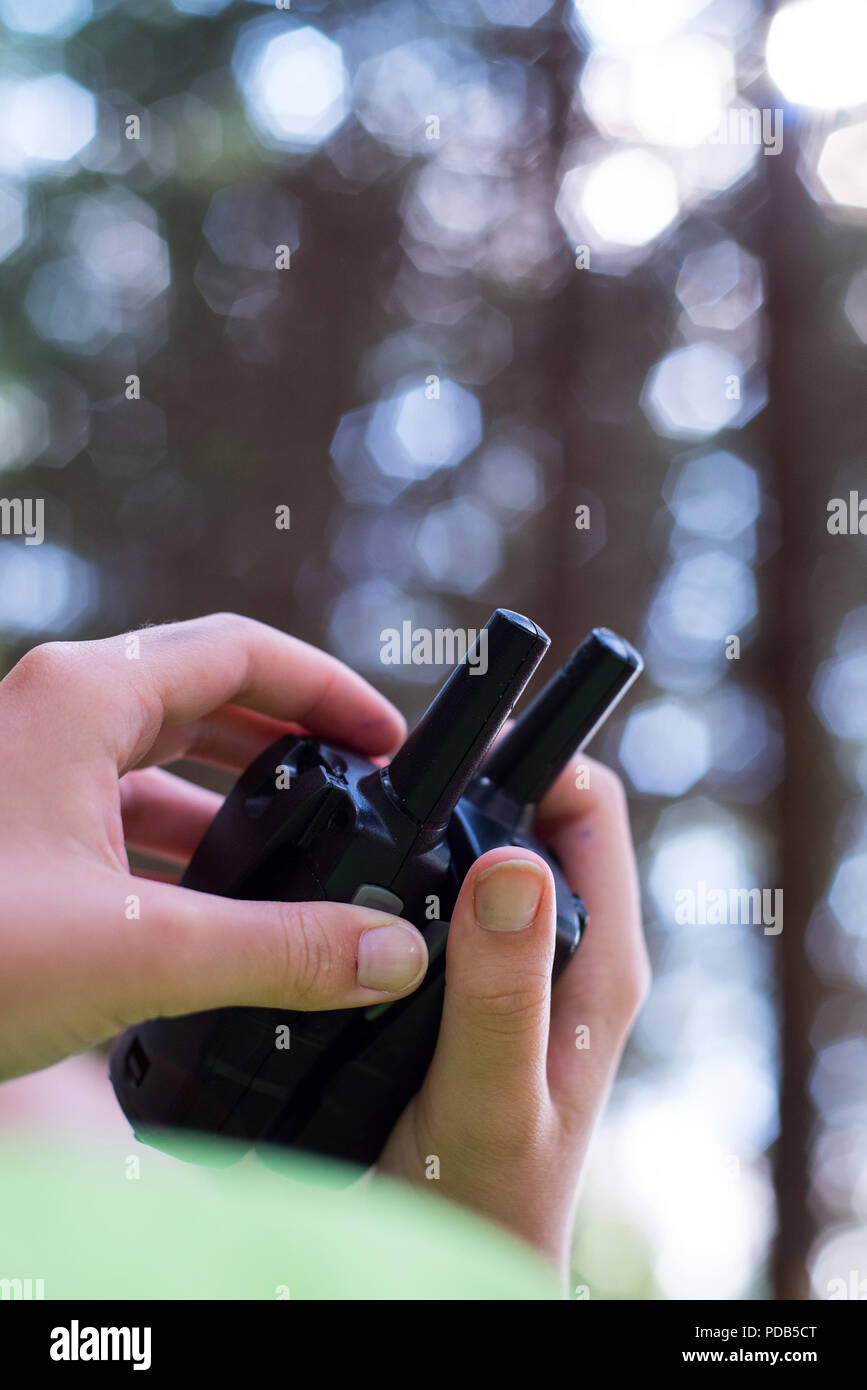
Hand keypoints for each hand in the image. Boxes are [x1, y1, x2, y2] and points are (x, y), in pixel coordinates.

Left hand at [0, 614, 428, 1081]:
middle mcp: (55, 713)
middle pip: (204, 695)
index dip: (329, 689)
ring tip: (310, 850)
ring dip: (237, 801)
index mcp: (84, 697)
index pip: (241, 652)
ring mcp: (28, 770)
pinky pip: (119, 814)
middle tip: (362, 793)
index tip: (388, 739)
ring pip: (159, 759)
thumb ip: (278, 948)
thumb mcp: (136, 950)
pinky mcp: (15, 831)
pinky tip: (220, 902)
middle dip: (290, 742)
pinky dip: (182, 845)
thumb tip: (390, 954)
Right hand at [377, 758, 649, 1282]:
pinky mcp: (470, 987)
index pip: (590, 808)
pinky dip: (407, 878)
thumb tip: (510, 863)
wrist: (450, 1256)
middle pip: (534, 817)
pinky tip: (350, 888)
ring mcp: (516, 968)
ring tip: (360, 813)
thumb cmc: (483, 1200)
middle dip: (471, 783)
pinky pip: (445, 904)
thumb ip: (502, 992)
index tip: (454, 747)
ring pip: (483, 858)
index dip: (537, 757)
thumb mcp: (489, 1097)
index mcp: (598, 961)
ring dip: (433, 828)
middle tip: (388, 777)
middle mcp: (564, 951)